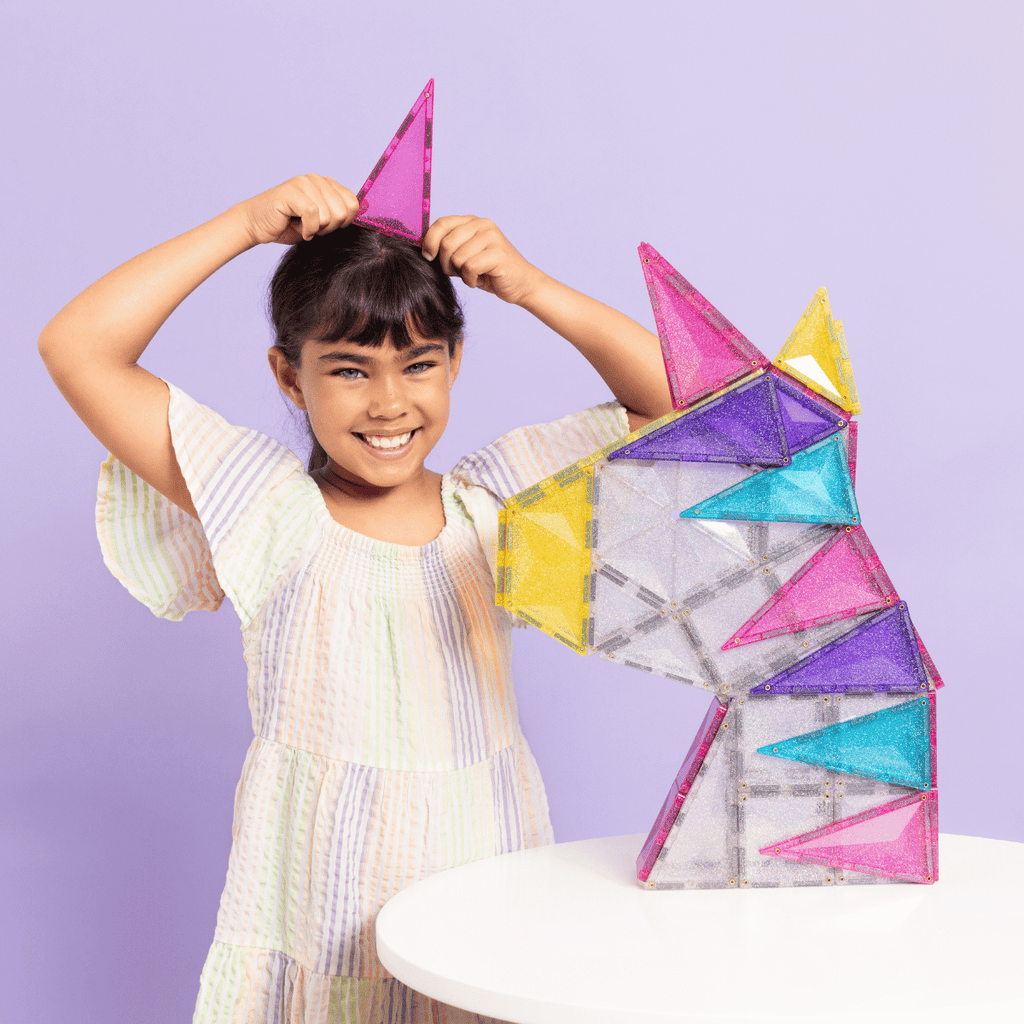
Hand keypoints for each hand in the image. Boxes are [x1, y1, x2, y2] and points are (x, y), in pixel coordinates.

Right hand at [236, 175, 359, 245]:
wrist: (257, 225)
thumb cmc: (289, 226)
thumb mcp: (322, 222)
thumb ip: (340, 216)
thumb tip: (367, 216)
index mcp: (327, 184)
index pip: (353, 204)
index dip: (343, 222)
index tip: (326, 226)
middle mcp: (317, 179)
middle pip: (343, 212)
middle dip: (329, 228)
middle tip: (312, 227)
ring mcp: (304, 182)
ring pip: (328, 215)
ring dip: (316, 229)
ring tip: (301, 225)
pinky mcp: (292, 191)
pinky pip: (313, 215)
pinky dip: (307, 229)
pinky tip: (297, 228)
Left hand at [421, 216, 545, 304]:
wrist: (520, 284)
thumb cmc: (489, 271)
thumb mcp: (465, 254)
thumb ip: (449, 246)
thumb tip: (423, 249)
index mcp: (472, 222)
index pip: (442, 223)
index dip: (429, 240)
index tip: (428, 256)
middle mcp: (482, 225)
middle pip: (446, 243)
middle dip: (446, 263)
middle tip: (458, 272)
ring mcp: (492, 237)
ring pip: (457, 257)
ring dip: (461, 273)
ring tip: (472, 275)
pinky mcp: (498, 253)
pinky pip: (470, 268)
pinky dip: (470, 280)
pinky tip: (479, 280)